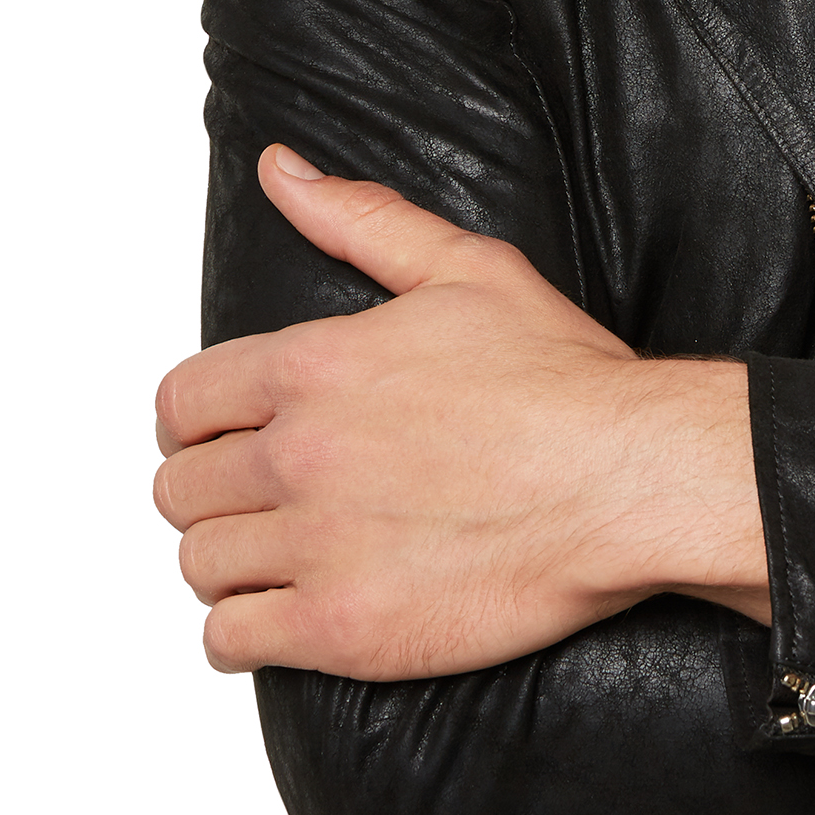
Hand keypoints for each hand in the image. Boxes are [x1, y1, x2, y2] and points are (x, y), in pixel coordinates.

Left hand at [154, 146, 768, 679]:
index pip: (182, 402)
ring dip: (235, 562)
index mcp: (314, 367)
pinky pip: (230, 642)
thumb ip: (364, 220)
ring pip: (199, 566)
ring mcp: (316, 547)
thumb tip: (284, 172)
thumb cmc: (569, 384)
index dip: (200, 422)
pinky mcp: (342, 629)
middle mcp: (299, 456)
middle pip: (181, 489)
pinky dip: (248, 632)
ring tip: (290, 554)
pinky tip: (296, 610)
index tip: (229, 437)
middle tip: (276, 498)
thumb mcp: (471, 270)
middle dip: (219, 492)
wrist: (632, 480)